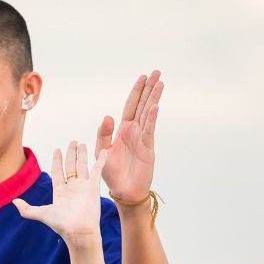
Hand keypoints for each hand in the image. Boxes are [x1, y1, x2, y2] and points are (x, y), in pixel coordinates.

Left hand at [14, 140, 105, 249]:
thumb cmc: (61, 224)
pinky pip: (97, 171)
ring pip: (82, 166)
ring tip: (82, 143)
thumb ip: (27, 208)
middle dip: (71, 154)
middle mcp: (72, 187)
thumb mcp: (42, 214)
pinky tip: (103, 151)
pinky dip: (100, 161)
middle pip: (70, 166)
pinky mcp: (93, 188)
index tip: (57, 149)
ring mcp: (83, 187)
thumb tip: (13, 202)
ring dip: (82, 154)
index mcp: (60, 191)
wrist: (78, 231)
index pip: (57, 171)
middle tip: (73, 142)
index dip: (57, 160)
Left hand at [97, 70, 162, 202]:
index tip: (143, 77)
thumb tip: (108, 116)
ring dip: (154, 98)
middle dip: (149, 89)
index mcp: (122, 130)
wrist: (123, 190)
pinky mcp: (148, 147)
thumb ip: (103, 135)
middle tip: (157, 72)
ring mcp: (142, 138)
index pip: (130, 105)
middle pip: (142, 105)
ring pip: (148, 113)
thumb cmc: (111, 173)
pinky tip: (155, 106)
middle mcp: (134, 131)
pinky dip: (152, 118)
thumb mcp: (102, 152)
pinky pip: (149, 129)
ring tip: (161, 83)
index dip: (136, 91)